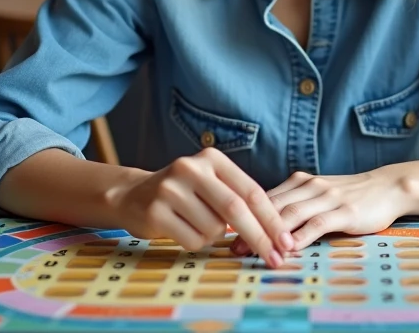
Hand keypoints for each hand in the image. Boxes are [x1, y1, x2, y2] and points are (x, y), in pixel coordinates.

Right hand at [109, 148, 293, 266]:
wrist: (132, 195)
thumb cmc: (184, 194)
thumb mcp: (211, 183)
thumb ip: (238, 198)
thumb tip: (277, 233)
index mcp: (212, 159)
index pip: (251, 191)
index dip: (271, 219)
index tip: (286, 242)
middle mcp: (191, 168)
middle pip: (235, 209)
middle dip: (259, 237)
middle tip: (275, 259)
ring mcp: (171, 189)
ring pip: (214, 229)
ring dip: (215, 237)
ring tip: (198, 224)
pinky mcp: (155, 211)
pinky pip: (193, 240)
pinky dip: (196, 243)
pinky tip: (182, 230)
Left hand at [232, 169, 408, 253]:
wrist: (388, 186)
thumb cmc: (350, 195)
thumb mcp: (318, 194)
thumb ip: (295, 204)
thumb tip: (263, 222)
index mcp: (300, 181)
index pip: (265, 198)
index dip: (244, 215)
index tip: (226, 232)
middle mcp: (309, 186)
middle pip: (272, 206)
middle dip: (250, 226)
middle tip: (232, 247)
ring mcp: (327, 197)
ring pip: (291, 214)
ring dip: (270, 234)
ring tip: (253, 251)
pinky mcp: (345, 211)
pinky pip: (317, 223)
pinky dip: (300, 237)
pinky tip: (289, 249)